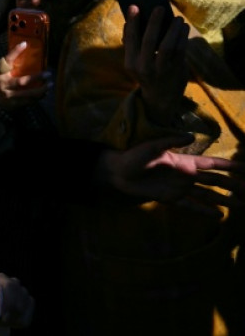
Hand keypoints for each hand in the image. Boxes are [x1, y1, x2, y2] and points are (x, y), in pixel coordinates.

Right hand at [0, 41, 49, 109]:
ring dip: (41, 89)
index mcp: (1, 73)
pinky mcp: (14, 104)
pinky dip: (38, 97)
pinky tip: (45, 93)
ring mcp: (8, 95)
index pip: (7, 60)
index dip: (15, 51)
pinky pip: (28, 101)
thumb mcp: (4, 73)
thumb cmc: (3, 82)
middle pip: (21, 81)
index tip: (24, 43)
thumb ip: (12, 65)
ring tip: (50, 84)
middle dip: (36, 77)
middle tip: (48, 74)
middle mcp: (3, 84)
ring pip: (27, 93)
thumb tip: (27, 48)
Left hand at [0, 273, 33, 326]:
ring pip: (28, 301)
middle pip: (21, 294)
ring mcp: (22, 291)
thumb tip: (2, 306)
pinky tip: (14, 321)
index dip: (9, 300)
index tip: (4, 315)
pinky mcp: (27, 301)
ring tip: (7, 321)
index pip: (9, 286)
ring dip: (19, 314)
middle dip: (14, 310)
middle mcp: (13, 282)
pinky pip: (31, 309)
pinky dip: (24, 317)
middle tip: (4, 320)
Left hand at [97, 135, 244, 209]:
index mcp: (184, 161)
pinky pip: (191, 206)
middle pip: (215, 181)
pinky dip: (205, 211)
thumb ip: (171, 141)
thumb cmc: (134, 156)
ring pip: (207, 195)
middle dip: (233, 185)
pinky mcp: (170, 199)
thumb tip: (193, 136)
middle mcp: (186, 176)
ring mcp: (179, 188)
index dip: (229, 166)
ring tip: (241, 204)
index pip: (212, 164)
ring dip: (224, 199)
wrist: (118, 172)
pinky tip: (218, 216)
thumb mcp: (152, 147)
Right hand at [123, 5, 188, 124]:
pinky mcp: (176, 69)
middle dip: (154, 23)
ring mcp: (161, 69)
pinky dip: (182, 36)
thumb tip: (129, 22)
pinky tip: (183, 27)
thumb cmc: (146, 75)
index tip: (134, 7)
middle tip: (159, 8)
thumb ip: (132, 45)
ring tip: (176, 18)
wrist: (161, 98)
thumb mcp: (134, 63)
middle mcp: (144, 67)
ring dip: (173, 29)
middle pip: (149, 41)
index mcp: (131, 63)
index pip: (130, 40)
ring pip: (168, 45)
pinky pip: (180, 50)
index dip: (132, 23)